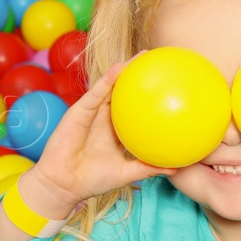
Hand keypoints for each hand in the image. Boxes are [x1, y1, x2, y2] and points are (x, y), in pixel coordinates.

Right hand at [20, 62, 174, 218]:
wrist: (65, 184)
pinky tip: (120, 67)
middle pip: (124, 93)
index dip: (147, 98)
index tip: (166, 86)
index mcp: (116, 131)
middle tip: (157, 62)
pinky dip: (107, 79)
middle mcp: (105, 118)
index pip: (134, 109)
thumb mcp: (126, 173)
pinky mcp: (80, 111)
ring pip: (110, 86)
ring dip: (124, 70)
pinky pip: (96, 93)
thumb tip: (176, 168)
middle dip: (138, 77)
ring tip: (142, 56)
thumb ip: (148, 167)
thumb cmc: (92, 180)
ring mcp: (93, 112)